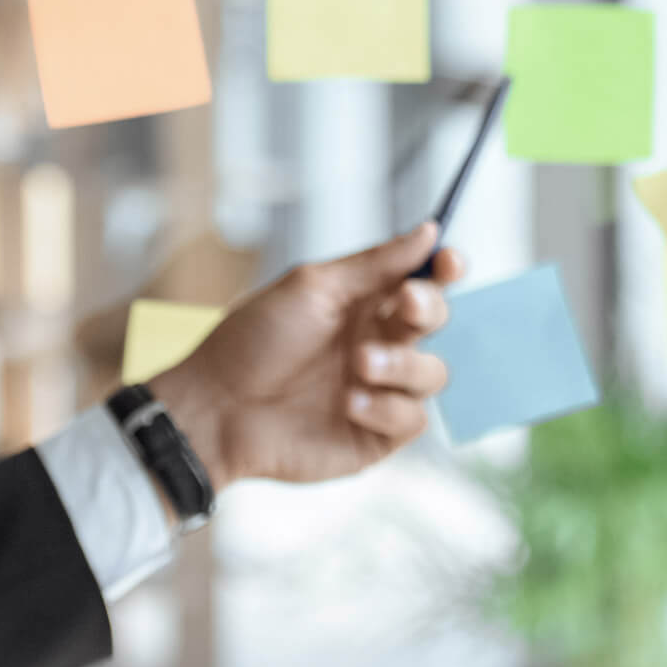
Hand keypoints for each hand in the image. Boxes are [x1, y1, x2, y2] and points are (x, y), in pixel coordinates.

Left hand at [151, 224, 463, 486]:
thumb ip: (376, 263)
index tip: (449, 261)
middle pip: (436, 320)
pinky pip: (412, 419)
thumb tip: (429, 230)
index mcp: (364, 303)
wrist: (217, 409)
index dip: (445, 269)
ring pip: (433, 373)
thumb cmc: (253, 341)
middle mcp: (379, 343)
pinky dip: (387, 407)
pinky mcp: (376, 436)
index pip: (422, 280)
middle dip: (428, 309)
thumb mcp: (313, 288)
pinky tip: (349, 402)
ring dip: (403, 364)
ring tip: (360, 364)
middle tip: (404, 305)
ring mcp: (380, 391)